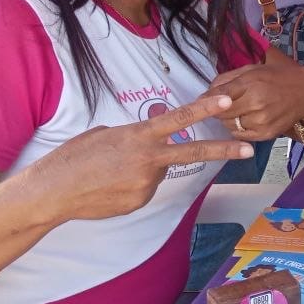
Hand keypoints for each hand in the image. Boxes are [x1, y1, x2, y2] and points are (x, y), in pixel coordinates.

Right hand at [34, 94, 248, 221]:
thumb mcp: (106, 134)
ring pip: (158, 173)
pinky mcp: (140, 202)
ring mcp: (146, 183)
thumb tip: (148, 143)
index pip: (179, 118)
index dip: (205, 109)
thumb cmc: (74, 156)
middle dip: (224, 150)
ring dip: (144, 171)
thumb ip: (134, 136)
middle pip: (194, 152)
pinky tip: (110, 188)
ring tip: (111, 174)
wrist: (54, 191)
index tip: (228, 101)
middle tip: (249, 150)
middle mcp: (148, 159)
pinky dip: (132, 187)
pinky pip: (144, 190)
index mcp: (139, 136)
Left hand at [208, 63, 303, 140]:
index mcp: (251, 82)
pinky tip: (246, 119)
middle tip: (223, 105)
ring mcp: (261, 120)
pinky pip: (240, 135)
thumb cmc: (279, 76)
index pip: (219, 94)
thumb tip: (206, 93)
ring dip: (228, 119)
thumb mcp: (253, 69)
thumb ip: (228, 78)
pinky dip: (238, 128)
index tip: (199, 101)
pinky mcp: (265, 134)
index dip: (206, 99)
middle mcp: (256, 102)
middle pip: (221, 112)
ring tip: (238, 111)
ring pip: (229, 125)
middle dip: (217, 109)